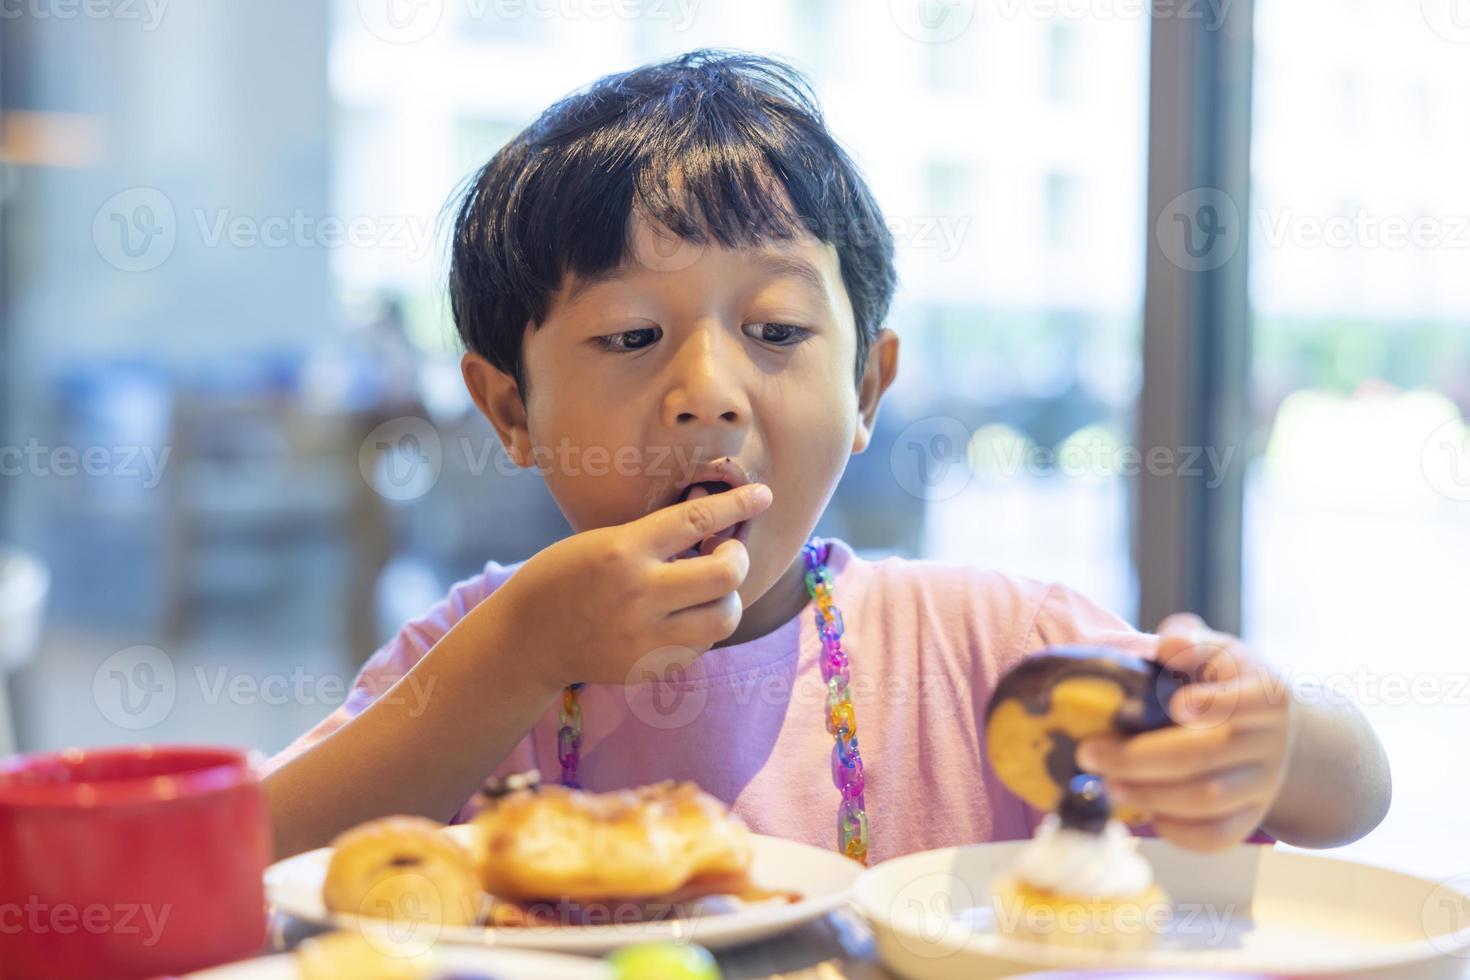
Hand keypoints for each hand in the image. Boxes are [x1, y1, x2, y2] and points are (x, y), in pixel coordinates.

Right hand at [487, 482, 773, 687]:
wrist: (527, 638)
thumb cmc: (565, 576)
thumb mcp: (602, 541)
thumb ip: (656, 539)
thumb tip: (716, 527)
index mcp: (623, 552)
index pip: (697, 521)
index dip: (737, 505)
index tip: (764, 495)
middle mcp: (639, 596)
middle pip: (726, 574)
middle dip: (736, 557)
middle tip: (725, 550)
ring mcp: (645, 638)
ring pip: (725, 617)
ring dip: (726, 597)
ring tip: (707, 587)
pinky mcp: (649, 668)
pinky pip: (702, 645)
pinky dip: (703, 625)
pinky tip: (683, 615)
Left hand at [1077, 613, 1294, 851]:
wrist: (1274, 733)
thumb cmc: (1227, 683)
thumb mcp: (1216, 651)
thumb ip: (1190, 640)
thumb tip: (1169, 643)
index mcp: (1265, 695)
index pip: (1248, 701)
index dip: (1213, 704)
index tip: (1176, 705)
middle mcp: (1269, 744)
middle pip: (1207, 756)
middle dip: (1141, 758)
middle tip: (1090, 753)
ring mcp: (1261, 786)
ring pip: (1208, 801)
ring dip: (1149, 794)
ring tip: (1106, 783)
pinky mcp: (1249, 819)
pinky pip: (1216, 836)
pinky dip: (1175, 830)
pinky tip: (1142, 809)